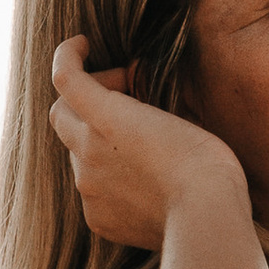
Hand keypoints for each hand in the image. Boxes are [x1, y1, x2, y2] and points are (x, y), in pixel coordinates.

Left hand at [47, 38, 246, 253]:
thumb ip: (148, 101)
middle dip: (85, 97)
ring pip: (78, 153)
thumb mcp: (182, 116)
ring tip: (139, 144)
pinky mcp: (98, 218)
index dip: (68, 54)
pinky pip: (92, 189)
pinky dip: (107, 177)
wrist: (206, 222)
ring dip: (97, 139)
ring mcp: (89, 189)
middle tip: (121, 94)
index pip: (66, 78)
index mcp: (107, 120)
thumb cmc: (206, 164)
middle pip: (62, 114)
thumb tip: (137, 90)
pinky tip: (141, 182)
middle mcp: (88, 153)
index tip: (81, 46)